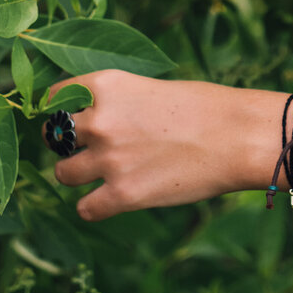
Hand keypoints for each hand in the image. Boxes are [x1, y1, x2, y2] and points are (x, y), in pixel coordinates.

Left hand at [46, 70, 280, 220]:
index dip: (59, 112)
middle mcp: (100, 119)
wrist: (237, 136)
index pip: (54, 98)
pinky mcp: (122, 194)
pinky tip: (112, 200)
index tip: (69, 122)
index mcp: (106, 85)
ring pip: (63, 174)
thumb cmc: (204, 107)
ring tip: (105, 174)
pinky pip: (85, 208)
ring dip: (79, 175)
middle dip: (68, 145)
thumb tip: (89, 118)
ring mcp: (108, 158)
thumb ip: (115, 101)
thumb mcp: (150, 87)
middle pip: (54, 137)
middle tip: (91, 149)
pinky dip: (95, 206)